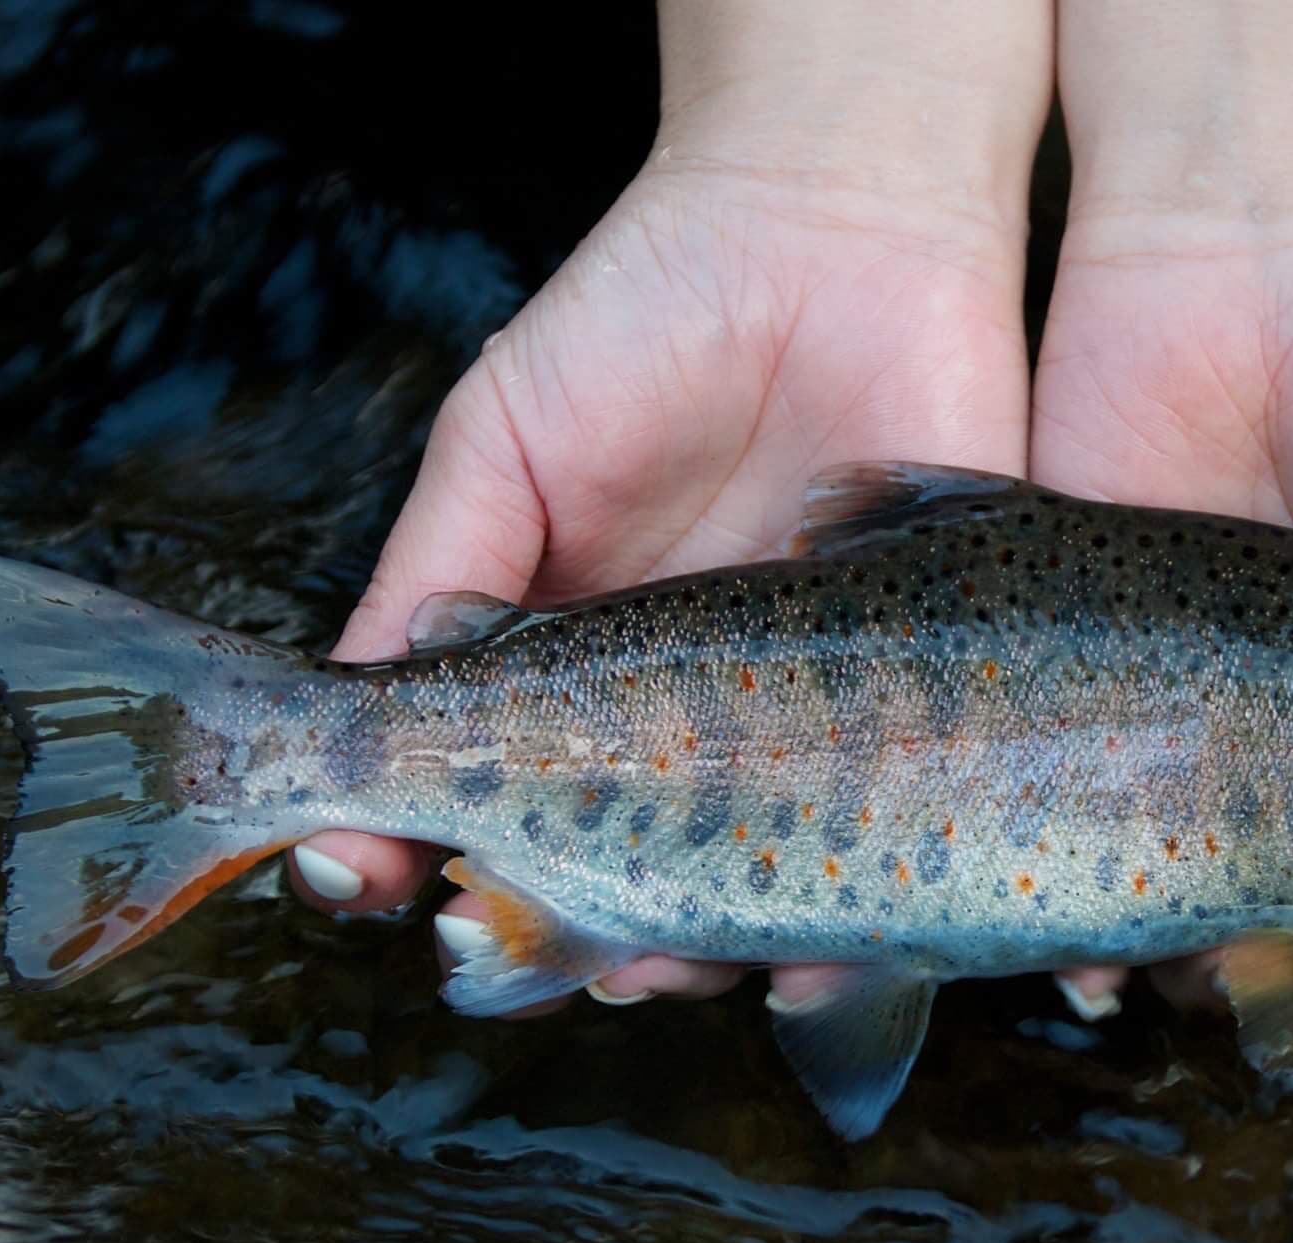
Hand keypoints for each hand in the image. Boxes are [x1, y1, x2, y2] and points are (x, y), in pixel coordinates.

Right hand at [284, 2, 1050, 1014]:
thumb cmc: (649, 315)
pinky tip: (832, 951)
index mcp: (583, 664)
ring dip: (719, 952)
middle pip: (639, 877)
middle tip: (551, 952)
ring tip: (681, 967)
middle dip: (588, 937)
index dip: (443, 860)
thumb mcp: (508, 433)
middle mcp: (697, 711)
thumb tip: (361, 712)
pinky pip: (907, 828)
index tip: (387, 885)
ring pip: (769, 884)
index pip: (508, 801)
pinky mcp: (932, 686)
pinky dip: (870, 915)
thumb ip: (441, 565)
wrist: (839, 225)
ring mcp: (817, 712)